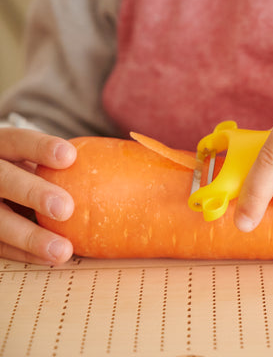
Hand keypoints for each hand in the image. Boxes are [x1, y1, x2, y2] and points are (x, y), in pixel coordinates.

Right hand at [0, 128, 76, 263]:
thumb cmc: (26, 167)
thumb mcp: (33, 156)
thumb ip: (66, 159)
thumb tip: (132, 154)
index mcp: (2, 147)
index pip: (18, 141)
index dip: (41, 148)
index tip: (70, 157)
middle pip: (4, 179)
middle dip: (33, 193)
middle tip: (66, 209)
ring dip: (30, 237)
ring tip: (63, 250)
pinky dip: (24, 253)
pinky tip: (50, 258)